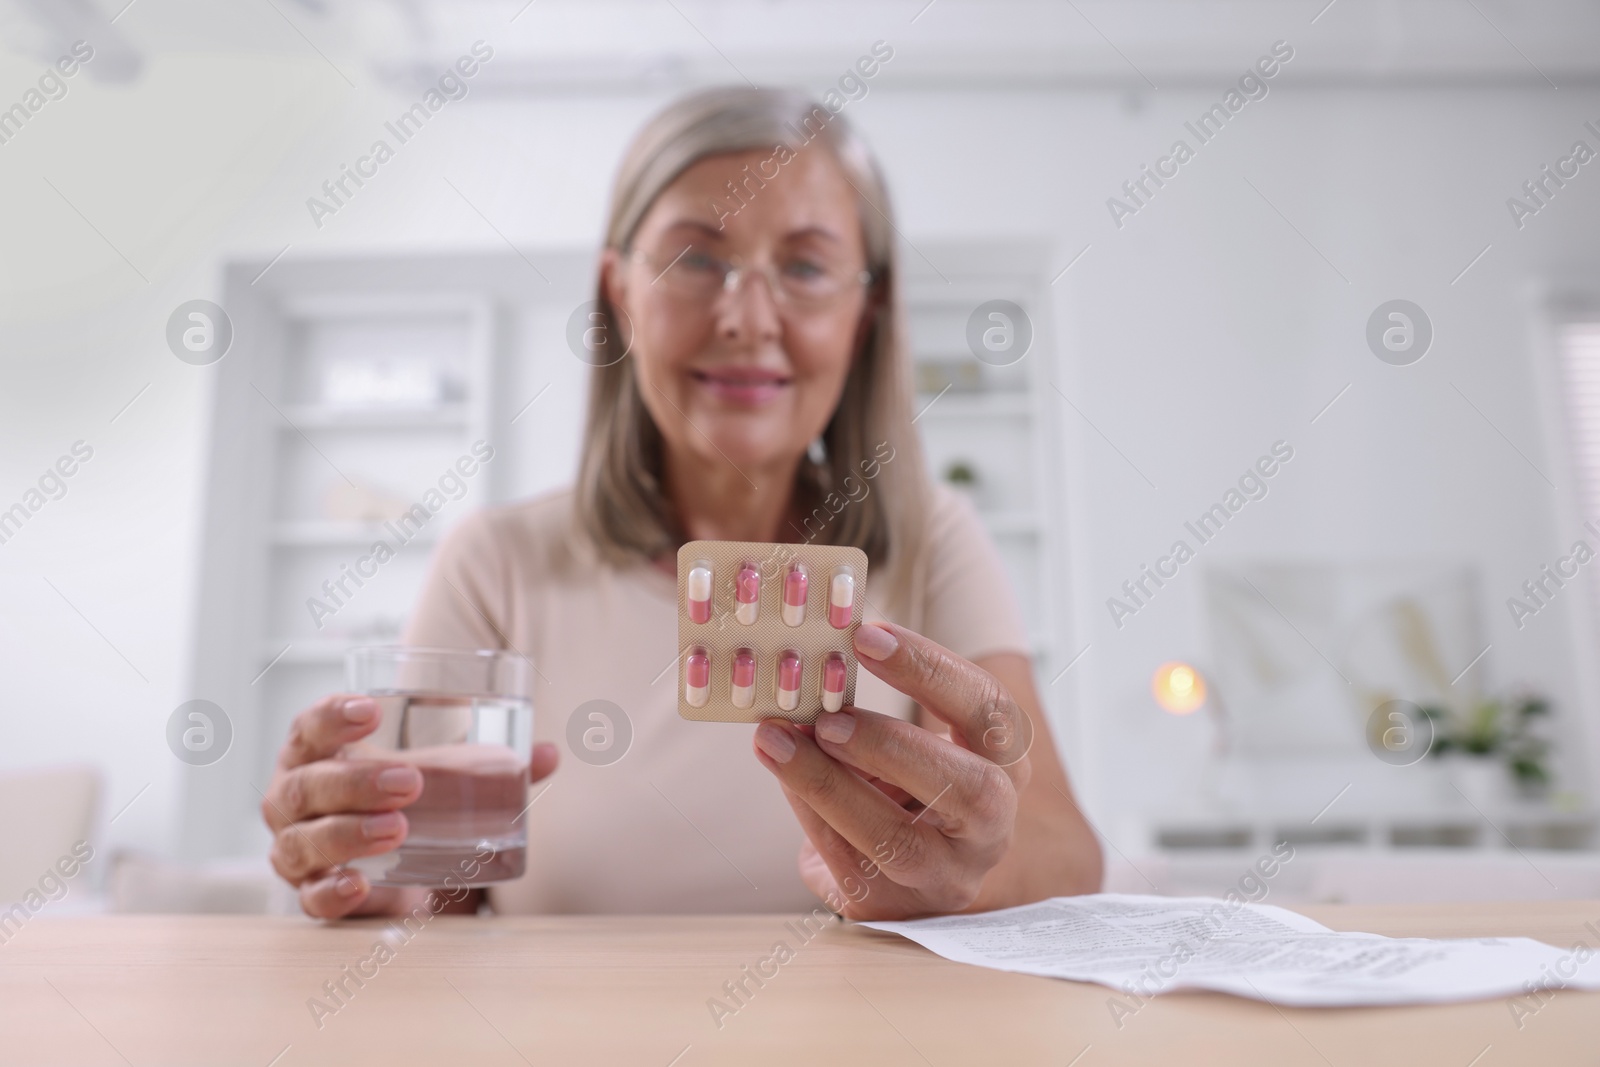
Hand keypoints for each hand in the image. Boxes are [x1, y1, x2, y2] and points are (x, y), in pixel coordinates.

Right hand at [262, 693, 559, 918]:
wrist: (391, 870)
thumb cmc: (405, 803)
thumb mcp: (441, 777)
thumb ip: (492, 765)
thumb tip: (549, 753)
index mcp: (317, 755)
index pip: (310, 728)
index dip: (333, 716)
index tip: (373, 709)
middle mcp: (294, 799)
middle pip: (305, 785)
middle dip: (355, 781)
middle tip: (410, 781)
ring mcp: (297, 849)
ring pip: (302, 841)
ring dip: (347, 833)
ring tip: (398, 827)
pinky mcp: (313, 895)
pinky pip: (311, 898)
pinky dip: (333, 892)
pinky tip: (360, 883)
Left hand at [752, 622, 1032, 919]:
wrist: (912, 872)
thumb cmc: (909, 784)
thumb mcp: (910, 740)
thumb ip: (873, 711)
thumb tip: (805, 677)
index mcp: (1006, 763)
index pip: (988, 710)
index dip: (930, 669)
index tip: (868, 635)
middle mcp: (992, 825)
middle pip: (971, 788)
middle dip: (894, 746)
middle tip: (830, 716)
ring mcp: (946, 877)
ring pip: (899, 843)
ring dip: (831, 786)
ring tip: (778, 740)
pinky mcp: (890, 908)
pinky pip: (845, 861)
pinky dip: (807, 810)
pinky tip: (780, 768)